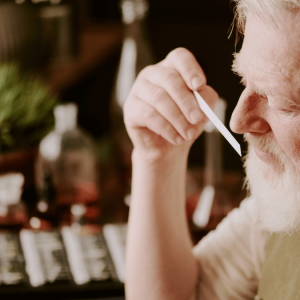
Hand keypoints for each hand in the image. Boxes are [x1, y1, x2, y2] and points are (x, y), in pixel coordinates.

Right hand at [124, 48, 218, 162]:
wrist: (167, 147)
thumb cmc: (184, 124)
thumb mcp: (201, 110)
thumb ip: (205, 99)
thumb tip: (201, 94)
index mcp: (171, 69)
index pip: (180, 57)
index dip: (190, 69)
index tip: (199, 86)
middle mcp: (152, 75)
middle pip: (169, 78)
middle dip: (186, 101)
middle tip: (197, 118)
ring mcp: (138, 90)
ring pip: (159, 98)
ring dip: (178, 119)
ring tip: (189, 134)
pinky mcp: (131, 109)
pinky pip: (149, 116)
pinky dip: (167, 129)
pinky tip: (177, 138)